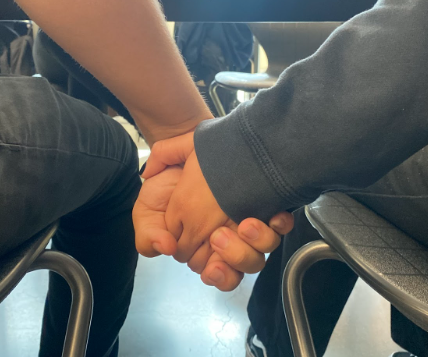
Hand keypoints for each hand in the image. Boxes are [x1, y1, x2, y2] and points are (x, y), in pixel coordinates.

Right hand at [136, 129, 294, 289]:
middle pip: (245, 266)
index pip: (219, 274)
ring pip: (265, 247)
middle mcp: (231, 239)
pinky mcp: (265, 205)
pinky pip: (281, 224)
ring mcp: (249, 224)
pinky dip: (279, 224)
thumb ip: (148, 235)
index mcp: (206, 248)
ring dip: (256, 243)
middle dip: (236, 257)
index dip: (219, 274)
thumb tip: (166, 248)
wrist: (182, 153)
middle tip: (220, 235)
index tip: (214, 265)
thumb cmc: (164, 184)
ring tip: (246, 224)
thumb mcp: (146, 210)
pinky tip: (272, 215)